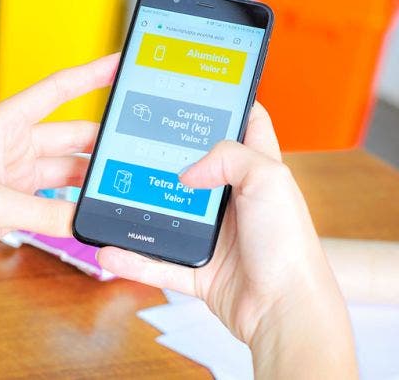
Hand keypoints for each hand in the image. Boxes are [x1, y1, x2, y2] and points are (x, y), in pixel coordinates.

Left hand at [0, 54, 118, 276]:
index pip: (56, 90)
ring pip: (66, 171)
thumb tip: (84, 221)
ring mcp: (14, 177)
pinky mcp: (13, 205)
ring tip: (125, 183)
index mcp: (3, 124)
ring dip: (90, 179)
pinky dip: (73, 208)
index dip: (91, 75)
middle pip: (70, 136)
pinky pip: (54, 202)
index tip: (122, 63)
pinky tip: (94, 212)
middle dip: (102, 141)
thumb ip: (43, 212)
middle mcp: (11, 145)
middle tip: (139, 145)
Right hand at [96, 104, 356, 375]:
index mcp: (258, 172)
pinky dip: (133, 258)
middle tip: (135, 136)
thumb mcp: (268, 179)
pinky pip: (158, 262)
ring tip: (110, 191)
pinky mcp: (199, 270)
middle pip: (196, 168)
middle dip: (166, 155)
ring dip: (140, 209)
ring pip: (168, 216)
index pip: (246, 125)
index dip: (226, 104)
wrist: (285, 311)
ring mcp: (215, 237)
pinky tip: (109, 249)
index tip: (196, 88)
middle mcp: (235, 201)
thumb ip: (228, 156)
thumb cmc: (289, 246)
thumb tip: (186, 171)